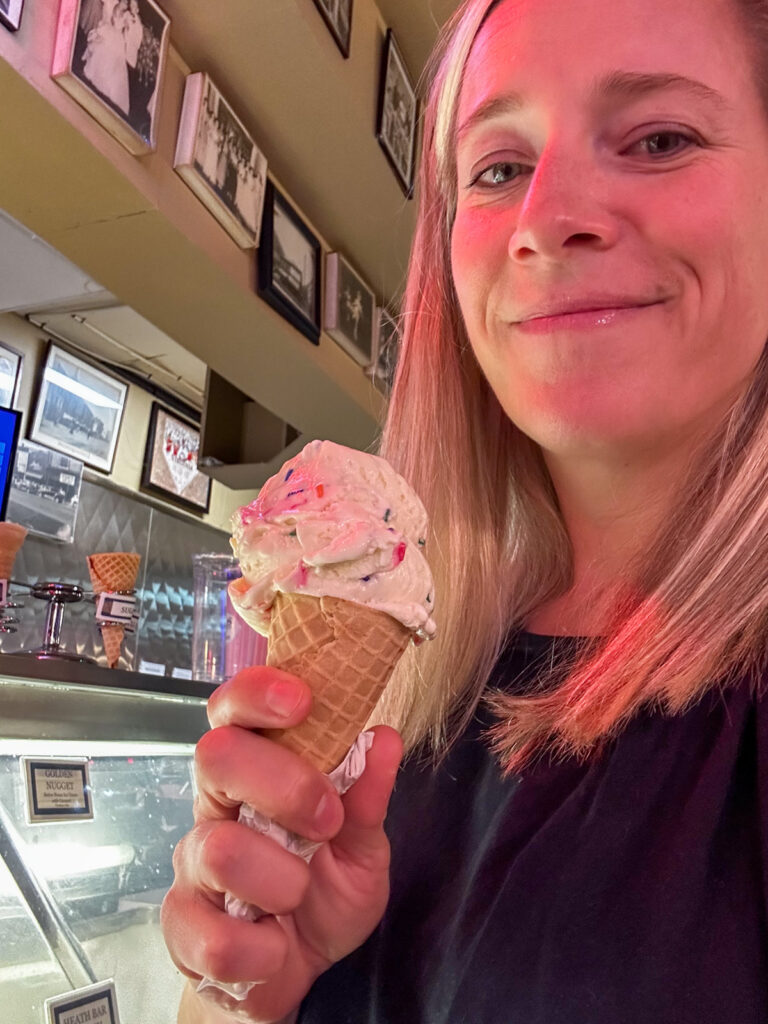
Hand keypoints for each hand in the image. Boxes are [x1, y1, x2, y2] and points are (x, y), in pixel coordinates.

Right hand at [161, 666, 402, 1022]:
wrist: (298, 973)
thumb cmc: (324, 893)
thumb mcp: (362, 847)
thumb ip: (367, 797)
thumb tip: (383, 738)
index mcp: (254, 772)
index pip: (233, 710)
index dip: (258, 693)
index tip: (302, 700)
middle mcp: (216, 807)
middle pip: (216, 756)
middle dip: (284, 785)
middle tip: (326, 821)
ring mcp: (193, 865)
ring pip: (220, 850)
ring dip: (282, 881)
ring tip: (298, 897)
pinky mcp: (181, 928)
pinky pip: (215, 937)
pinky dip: (262, 949)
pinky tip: (274, 946)